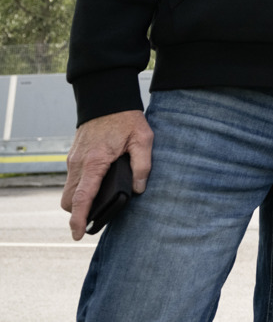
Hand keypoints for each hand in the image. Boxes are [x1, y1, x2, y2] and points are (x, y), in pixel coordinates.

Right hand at [61, 110, 153, 240]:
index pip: (81, 197)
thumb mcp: (143, 138)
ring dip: (78, 201)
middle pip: (69, 199)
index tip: (77, 234)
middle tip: (93, 220)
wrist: (106, 98)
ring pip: (69, 190)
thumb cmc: (126, 118)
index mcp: (94, 162)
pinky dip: (79, 188)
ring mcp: (74, 159)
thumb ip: (142, 165)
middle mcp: (79, 163)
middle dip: (77, 213)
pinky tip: (95, 188)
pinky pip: (72, 179)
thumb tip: (139, 189)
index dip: (79, 219)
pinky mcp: (74, 155)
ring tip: (96, 207)